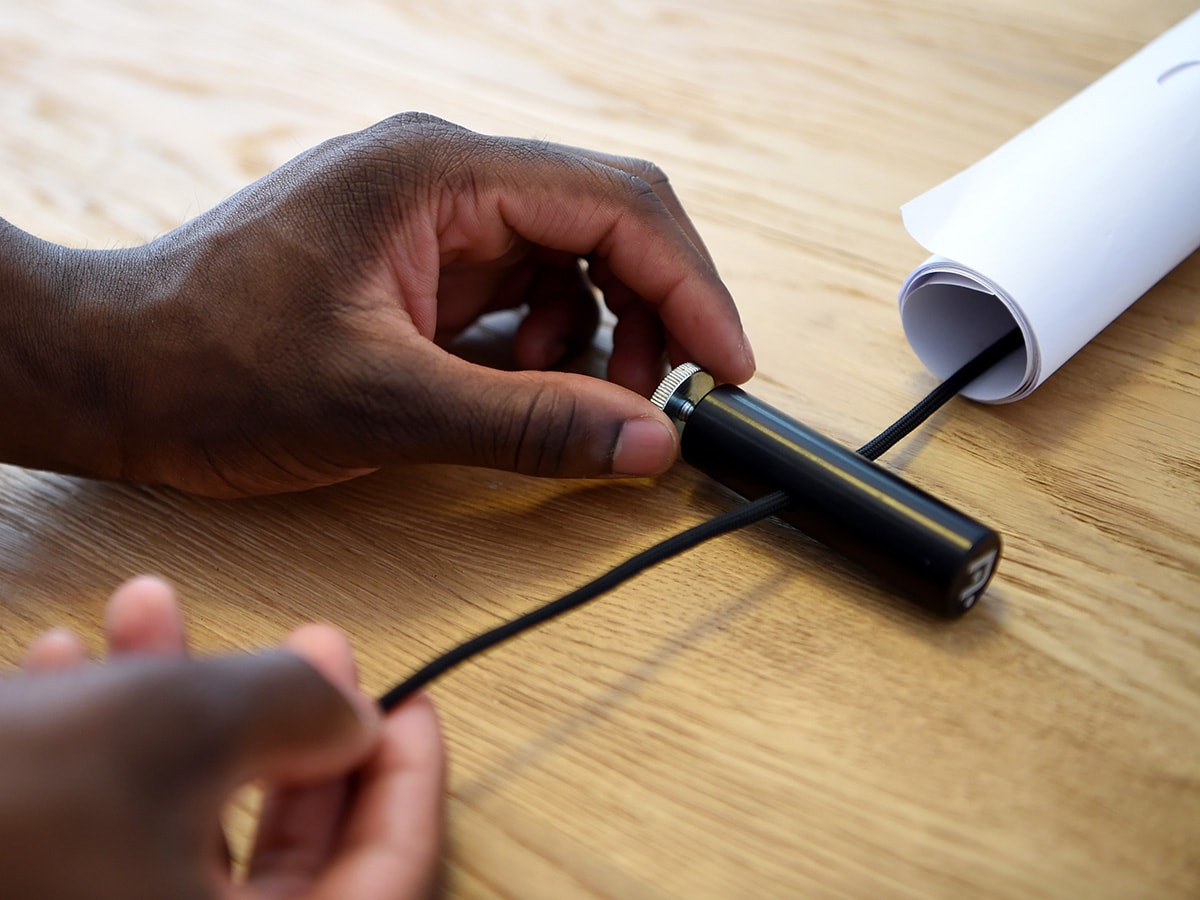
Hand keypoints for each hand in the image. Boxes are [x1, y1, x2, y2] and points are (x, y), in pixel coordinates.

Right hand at [0, 577, 444, 899]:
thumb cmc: (3, 801)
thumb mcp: (180, 721)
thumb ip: (303, 711)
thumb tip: (354, 719)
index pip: (388, 882)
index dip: (410, 783)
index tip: (413, 700)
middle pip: (290, 860)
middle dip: (291, 728)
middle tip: (306, 641)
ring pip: (179, 835)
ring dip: (175, 713)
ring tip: (152, 608)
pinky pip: (100, 847)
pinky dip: (97, 757)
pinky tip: (59, 664)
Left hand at [2, 113, 753, 495]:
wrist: (111, 373)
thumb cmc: (211, 366)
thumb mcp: (382, 405)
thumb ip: (528, 423)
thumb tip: (647, 439)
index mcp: (437, 172)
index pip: (616, 203)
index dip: (690, 285)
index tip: (727, 365)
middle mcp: (444, 176)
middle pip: (605, 225)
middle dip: (650, 315)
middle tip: (658, 402)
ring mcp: (433, 217)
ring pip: (570, 262)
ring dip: (597, 337)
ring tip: (574, 404)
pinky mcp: (420, 262)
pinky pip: (523, 292)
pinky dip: (546, 346)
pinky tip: (517, 388)